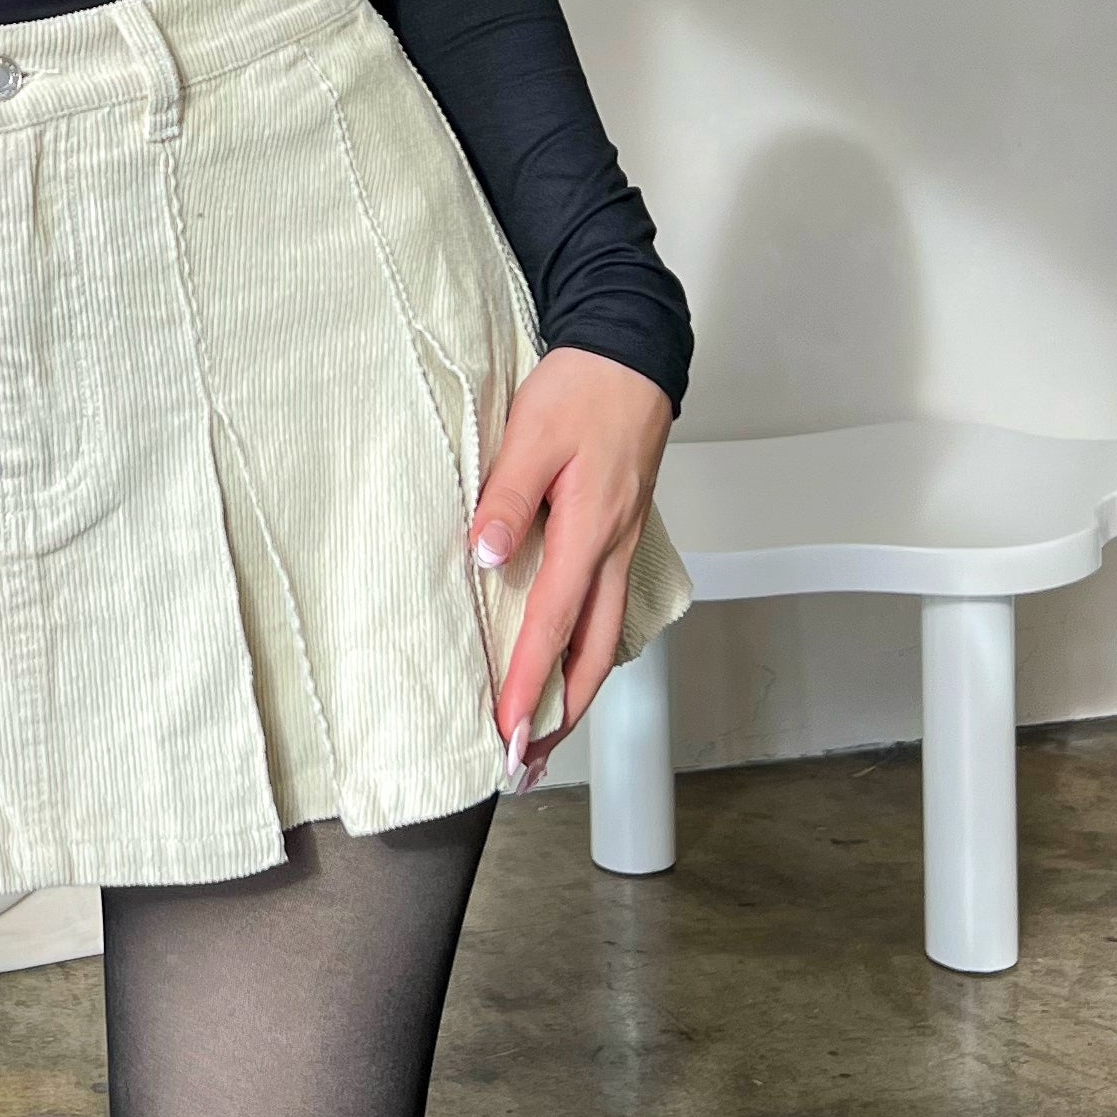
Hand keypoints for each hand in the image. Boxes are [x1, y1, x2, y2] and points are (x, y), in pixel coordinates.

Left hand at [469, 347, 672, 787]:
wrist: (631, 353)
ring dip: (576, 691)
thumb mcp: (531, 433)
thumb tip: (485, 555)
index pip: (553, 626)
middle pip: (592, 655)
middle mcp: (612, 550)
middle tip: (527, 763)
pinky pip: (605, 611)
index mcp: (589, 531)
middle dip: (561, 715)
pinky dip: (587, 652)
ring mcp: (620, 545)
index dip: (528, 685)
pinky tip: (568, 665)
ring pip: (603, 639)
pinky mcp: (617, 534)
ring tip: (545, 734)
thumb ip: (506, 497)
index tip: (507, 732)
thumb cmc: (583, 388)